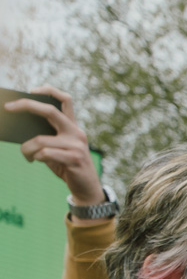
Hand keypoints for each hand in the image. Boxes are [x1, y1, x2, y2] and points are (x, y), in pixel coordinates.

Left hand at [7, 87, 104, 205]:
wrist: (86, 188)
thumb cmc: (66, 165)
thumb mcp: (57, 147)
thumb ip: (46, 135)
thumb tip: (20, 127)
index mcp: (72, 126)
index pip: (65, 100)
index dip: (49, 90)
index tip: (31, 90)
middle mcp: (76, 132)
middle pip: (50, 110)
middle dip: (26, 105)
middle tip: (8, 108)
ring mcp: (76, 145)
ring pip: (40, 140)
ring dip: (26, 148)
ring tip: (26, 155)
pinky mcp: (74, 159)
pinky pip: (44, 154)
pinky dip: (35, 157)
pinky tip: (35, 161)